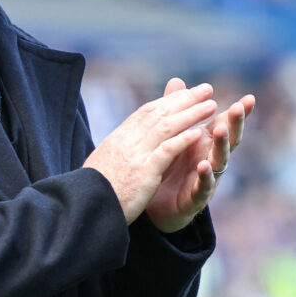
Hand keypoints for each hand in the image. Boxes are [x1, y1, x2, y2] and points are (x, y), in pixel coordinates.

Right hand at [83, 79, 219, 224]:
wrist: (85, 207)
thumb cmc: (92, 190)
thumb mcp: (102, 162)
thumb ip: (117, 149)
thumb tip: (120, 142)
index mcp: (118, 139)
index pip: (146, 112)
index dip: (168, 101)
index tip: (184, 92)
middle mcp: (127, 141)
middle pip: (159, 113)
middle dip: (184, 99)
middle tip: (205, 89)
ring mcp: (135, 156)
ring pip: (166, 127)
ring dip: (190, 114)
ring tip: (210, 105)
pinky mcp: (143, 173)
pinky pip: (166, 151)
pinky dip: (182, 140)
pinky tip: (198, 133)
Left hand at [144, 79, 255, 232]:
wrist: (155, 204)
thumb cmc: (170, 166)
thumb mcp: (173, 136)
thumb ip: (178, 111)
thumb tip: (178, 81)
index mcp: (205, 143)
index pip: (224, 124)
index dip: (237, 113)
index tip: (249, 98)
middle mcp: (210, 159)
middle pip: (227, 140)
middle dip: (234, 124)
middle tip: (237, 107)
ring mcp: (206, 179)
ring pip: (219, 162)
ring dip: (221, 146)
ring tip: (220, 129)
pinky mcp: (195, 198)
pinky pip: (203, 187)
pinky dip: (205, 177)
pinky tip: (204, 166)